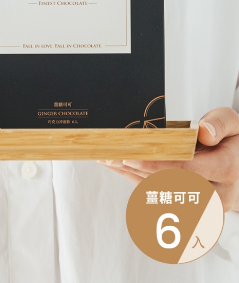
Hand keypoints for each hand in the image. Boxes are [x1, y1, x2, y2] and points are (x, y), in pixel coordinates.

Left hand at [98, 107, 238, 211]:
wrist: (238, 166)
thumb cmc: (232, 142)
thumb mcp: (234, 123)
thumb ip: (221, 123)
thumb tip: (205, 132)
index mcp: (227, 170)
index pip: (187, 170)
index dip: (157, 164)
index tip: (132, 157)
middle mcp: (215, 194)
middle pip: (167, 183)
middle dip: (135, 170)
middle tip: (109, 156)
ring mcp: (201, 207)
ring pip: (158, 192)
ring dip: (129, 175)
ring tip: (106, 157)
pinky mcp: (187, 209)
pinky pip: (156, 195)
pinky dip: (133, 179)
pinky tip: (115, 165)